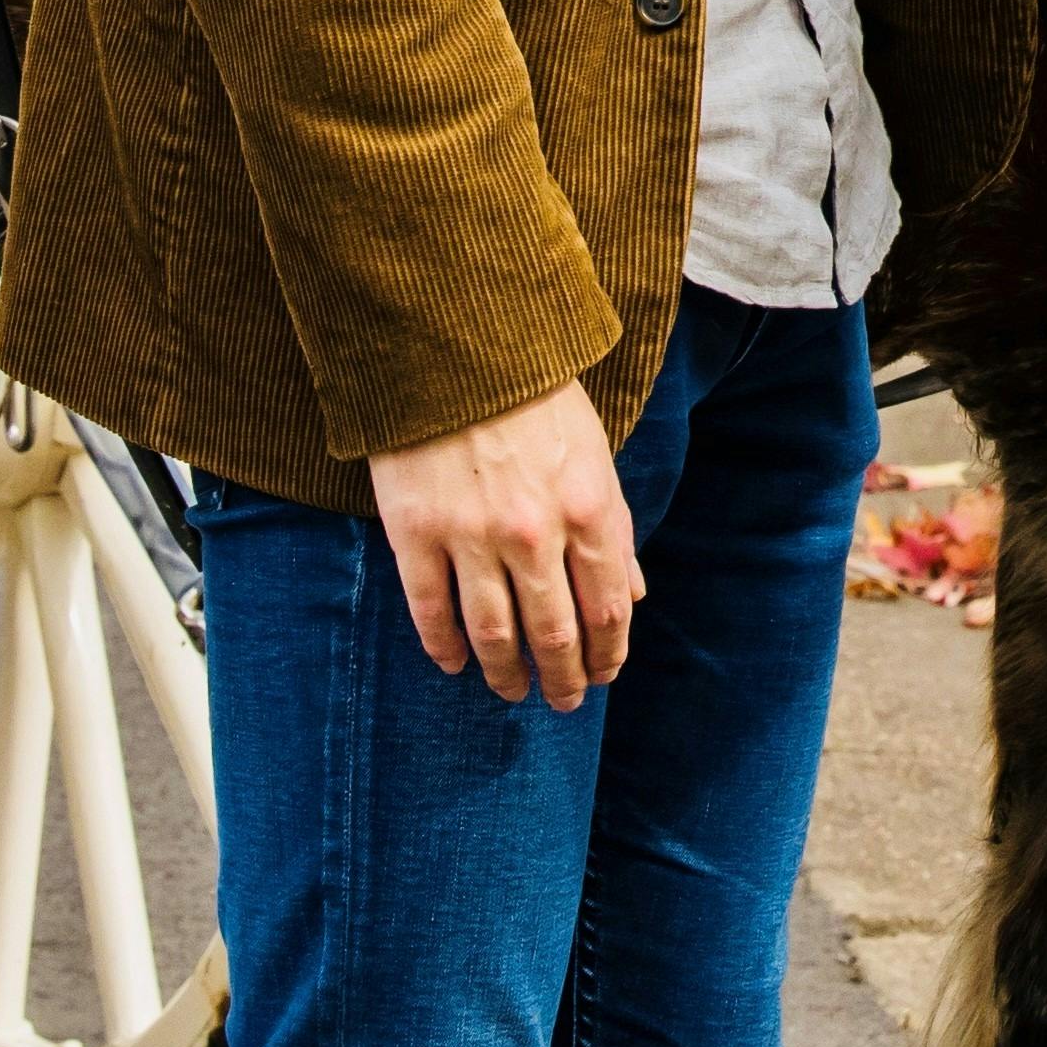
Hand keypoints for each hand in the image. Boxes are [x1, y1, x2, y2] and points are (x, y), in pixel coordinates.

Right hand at [368, 378, 633, 710]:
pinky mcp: (416, 533)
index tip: (604, 674)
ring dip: (507, 675)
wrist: (455, 346)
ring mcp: (471, 536)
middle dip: (564, 678)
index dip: (608, 653)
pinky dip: (445, 649)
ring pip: (494, 635)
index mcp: (589, 509)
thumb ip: (611, 528)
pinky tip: (456, 664)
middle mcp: (535, 533)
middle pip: (555, 635)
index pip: (609, 609)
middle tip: (564, 701)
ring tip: (512, 692)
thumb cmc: (533, 397)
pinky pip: (431, 612)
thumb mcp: (593, 455)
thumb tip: (631, 594)